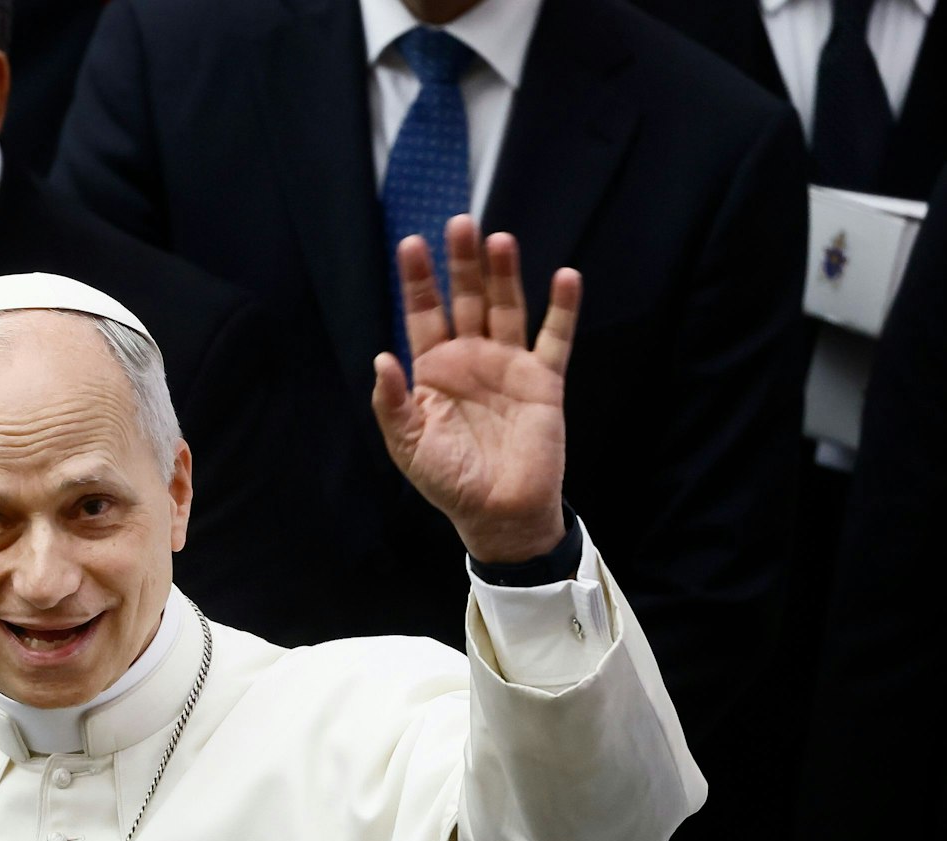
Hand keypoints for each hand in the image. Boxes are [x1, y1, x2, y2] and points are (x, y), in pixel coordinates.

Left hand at [370, 214, 580, 564]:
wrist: (498, 513)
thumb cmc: (449, 480)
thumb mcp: (408, 445)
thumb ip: (394, 403)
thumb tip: (381, 358)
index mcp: (434, 369)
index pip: (423, 314)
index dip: (418, 280)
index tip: (412, 244)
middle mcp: (471, 357)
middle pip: (466, 298)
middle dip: (462, 263)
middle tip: (460, 222)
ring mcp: (509, 365)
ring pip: (507, 308)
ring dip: (504, 275)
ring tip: (499, 241)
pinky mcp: (544, 380)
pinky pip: (555, 338)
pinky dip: (562, 309)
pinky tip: (565, 277)